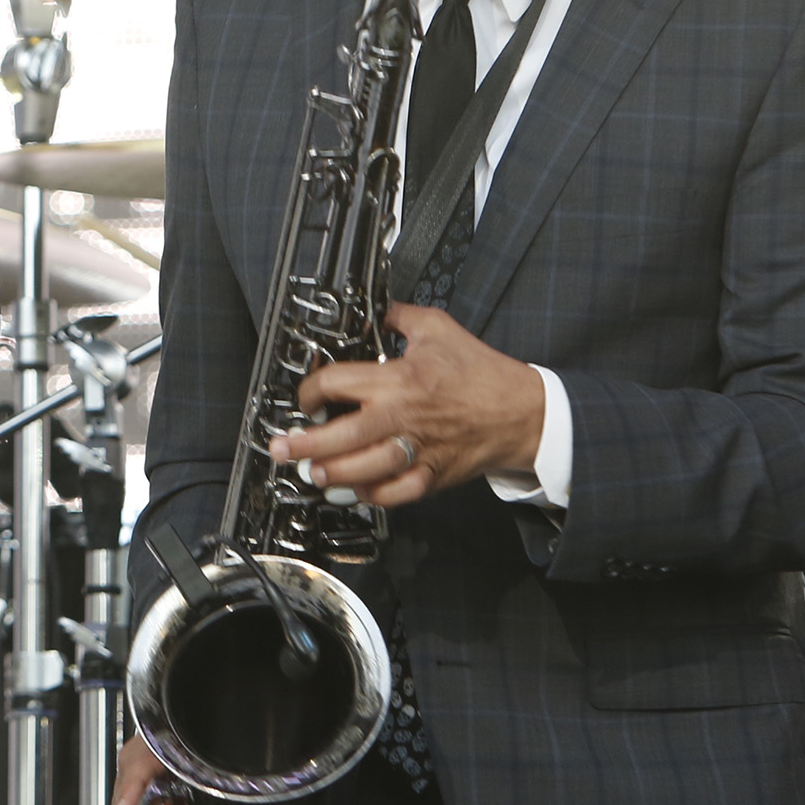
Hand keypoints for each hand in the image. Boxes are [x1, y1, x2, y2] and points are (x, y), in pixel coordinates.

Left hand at [277, 302, 545, 506]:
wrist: (523, 412)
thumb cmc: (482, 372)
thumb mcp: (437, 328)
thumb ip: (397, 317)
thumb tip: (372, 309)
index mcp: (399, 380)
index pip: (336, 385)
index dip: (310, 390)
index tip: (306, 397)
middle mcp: (402, 418)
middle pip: (339, 437)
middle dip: (303, 445)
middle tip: (282, 449)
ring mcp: (416, 451)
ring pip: (361, 471)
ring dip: (329, 474)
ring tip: (312, 473)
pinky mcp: (431, 476)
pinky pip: (392, 494)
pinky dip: (369, 495)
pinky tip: (353, 489)